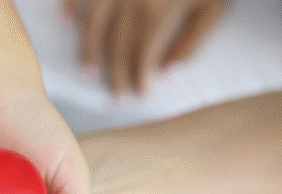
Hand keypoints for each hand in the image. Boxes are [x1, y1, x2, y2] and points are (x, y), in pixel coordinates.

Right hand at [66, 0, 229, 93]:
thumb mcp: (214, 9)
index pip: (142, 57)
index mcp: (159, 14)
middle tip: (114, 97)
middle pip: (118, 47)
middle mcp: (131, 3)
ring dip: (90, 51)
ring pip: (95, 25)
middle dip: (115, 75)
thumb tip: (167, 74)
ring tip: (89, 74)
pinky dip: (71, 8)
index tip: (139, 95)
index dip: (139, 79)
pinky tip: (67, 26)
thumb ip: (191, 43)